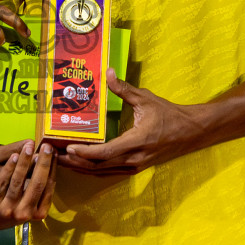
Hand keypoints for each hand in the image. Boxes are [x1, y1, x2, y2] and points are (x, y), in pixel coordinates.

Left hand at [0, 141, 55, 229]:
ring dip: (25, 162)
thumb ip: (39, 186)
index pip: (48, 187)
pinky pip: (2, 181)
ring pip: (18, 181)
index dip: (52, 168)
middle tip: (46, 146)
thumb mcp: (30, 202)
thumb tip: (48, 159)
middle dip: (43, 163)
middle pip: (37, 184)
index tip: (54, 153)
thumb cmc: (15, 205)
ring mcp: (8, 209)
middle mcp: (24, 214)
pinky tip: (14, 156)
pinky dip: (9, 167)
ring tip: (29, 147)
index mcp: (38, 214)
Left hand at [59, 71, 203, 174]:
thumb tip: (108, 72)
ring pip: (103, 172)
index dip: (85, 153)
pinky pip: (110, 172)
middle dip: (75, 162)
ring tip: (61, 161)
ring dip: (81, 168)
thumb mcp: (146, 99)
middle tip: (54, 155)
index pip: (106, 152)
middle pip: (99, 166)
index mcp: (136, 141)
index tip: (68, 148)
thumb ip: (125, 89)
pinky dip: (93, 169)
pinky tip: (80, 165)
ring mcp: (135, 165)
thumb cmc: (169, 115)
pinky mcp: (135, 167)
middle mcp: (134, 158)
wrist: (191, 132)